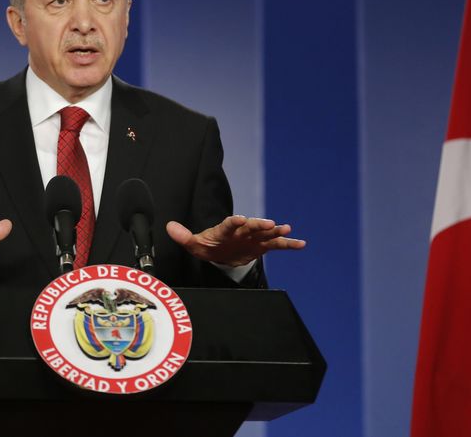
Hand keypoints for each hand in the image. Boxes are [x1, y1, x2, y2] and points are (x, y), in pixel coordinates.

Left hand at [166, 215, 304, 266]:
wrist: (221, 252)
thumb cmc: (208, 245)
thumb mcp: (194, 243)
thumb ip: (183, 236)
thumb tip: (168, 227)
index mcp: (224, 229)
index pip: (228, 224)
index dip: (234, 222)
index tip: (240, 219)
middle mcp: (241, 231)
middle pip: (250, 226)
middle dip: (259, 225)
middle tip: (269, 223)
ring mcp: (253, 237)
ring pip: (265, 233)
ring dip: (275, 231)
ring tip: (286, 229)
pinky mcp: (262, 245)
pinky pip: (276, 244)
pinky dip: (288, 244)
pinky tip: (301, 244)